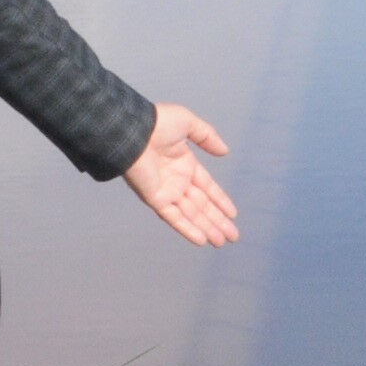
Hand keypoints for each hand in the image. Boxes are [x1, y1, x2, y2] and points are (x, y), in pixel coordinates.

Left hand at [123, 103, 237, 247]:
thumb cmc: (157, 123)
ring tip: (222, 242)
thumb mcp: (187, 122)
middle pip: (202, 205)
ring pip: (191, 214)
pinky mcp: (155, 199)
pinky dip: (187, 229)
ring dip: (207, 228)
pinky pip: (174, 217)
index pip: (207, 187)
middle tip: (233, 236)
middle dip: (218, 220)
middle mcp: (177, 180)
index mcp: (185, 164)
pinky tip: (202, 240)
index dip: (220, 200)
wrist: (133, 130)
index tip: (233, 214)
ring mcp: (167, 191)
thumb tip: (225, 152)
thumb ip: (207, 136)